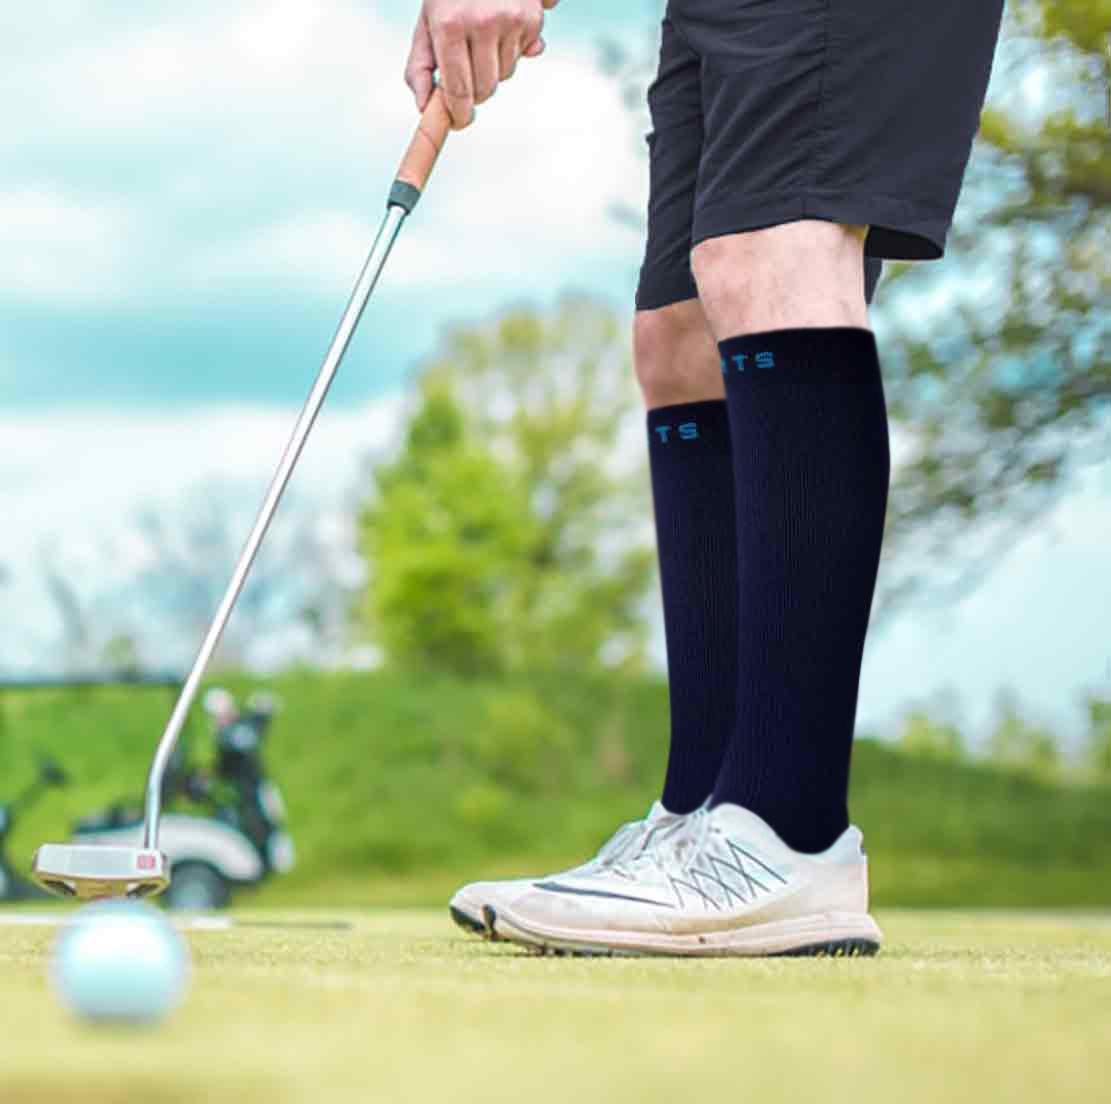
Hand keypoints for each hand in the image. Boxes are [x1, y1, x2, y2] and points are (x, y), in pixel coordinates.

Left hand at [405, 0, 559, 129]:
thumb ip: (420, 66)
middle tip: (468, 78)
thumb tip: (423, 106)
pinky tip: (502, 27)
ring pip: (505, 75)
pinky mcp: (531, 19)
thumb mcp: (427, 21)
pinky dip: (513, 50)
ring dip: (495, 68)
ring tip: (484, 38)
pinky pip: (523, 56)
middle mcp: (481, 23)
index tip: (458, 122)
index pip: (458, 90)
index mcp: (449, 26)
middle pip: (485, 90)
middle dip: (476, 92)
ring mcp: (510, 21)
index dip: (459, 114)